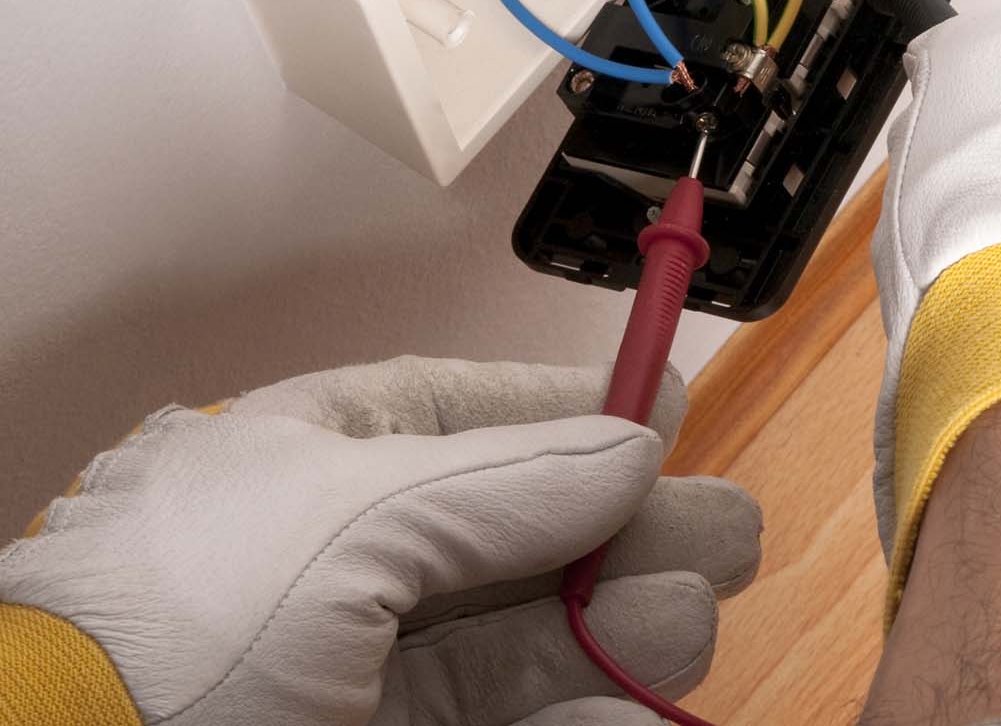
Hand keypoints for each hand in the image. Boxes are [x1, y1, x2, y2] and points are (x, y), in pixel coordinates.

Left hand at [0, 357, 760, 725]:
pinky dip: (581, 718)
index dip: (563, 413)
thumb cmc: (167, 627)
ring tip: (686, 623)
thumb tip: (631, 443)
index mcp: (298, 465)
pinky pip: (503, 725)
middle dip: (623, 530)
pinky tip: (633, 712)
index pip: (455, 416)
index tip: (661, 412)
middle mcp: (332, 564)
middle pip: (511, 534)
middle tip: (726, 533)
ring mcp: (354, 674)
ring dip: (617, 627)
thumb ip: (502, 481)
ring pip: (518, 640)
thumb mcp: (344, 518)